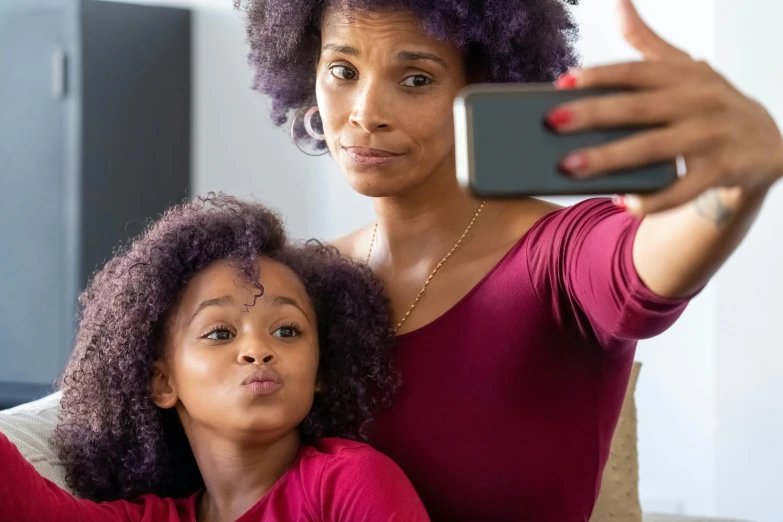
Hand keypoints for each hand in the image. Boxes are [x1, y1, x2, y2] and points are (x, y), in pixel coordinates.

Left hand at [547, 0, 782, 215]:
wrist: (769, 143)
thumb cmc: (710, 105)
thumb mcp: (684, 70)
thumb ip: (648, 44)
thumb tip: (619, 3)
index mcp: (684, 74)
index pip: (636, 71)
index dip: (599, 75)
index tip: (562, 82)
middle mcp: (699, 100)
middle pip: (638, 108)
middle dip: (592, 114)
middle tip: (552, 123)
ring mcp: (713, 134)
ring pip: (654, 147)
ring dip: (610, 158)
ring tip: (570, 166)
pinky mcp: (724, 168)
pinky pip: (684, 188)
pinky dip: (654, 198)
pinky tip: (624, 203)